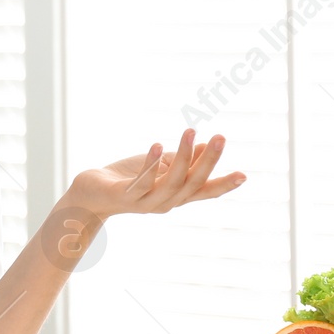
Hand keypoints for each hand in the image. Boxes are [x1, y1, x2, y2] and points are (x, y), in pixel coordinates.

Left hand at [66, 128, 244, 219]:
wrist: (90, 195)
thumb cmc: (127, 178)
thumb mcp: (160, 165)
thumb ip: (184, 159)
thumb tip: (209, 144)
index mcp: (176, 195)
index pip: (205, 191)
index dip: (224, 185)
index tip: (243, 175)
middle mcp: (165, 202)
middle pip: (192, 184)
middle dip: (209, 161)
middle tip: (222, 137)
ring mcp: (146, 202)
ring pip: (171, 183)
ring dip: (184, 156)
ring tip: (192, 131)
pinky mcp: (125, 197)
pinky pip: (141, 183)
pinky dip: (151, 164)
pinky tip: (159, 145)